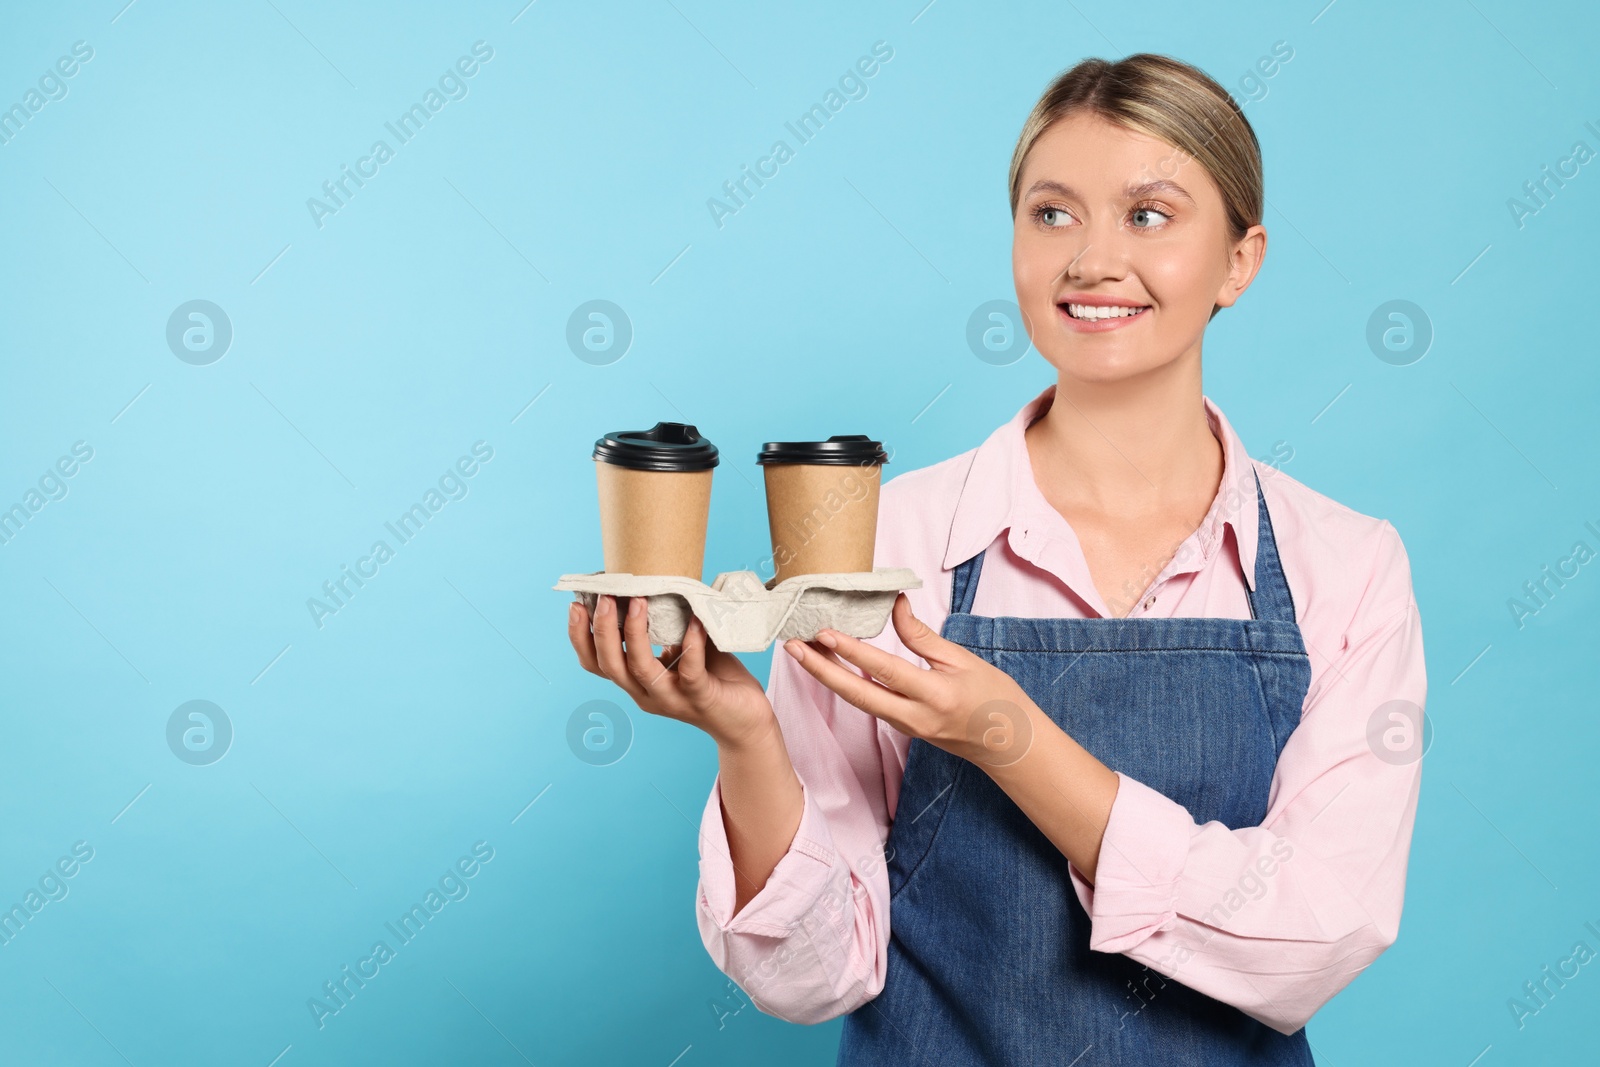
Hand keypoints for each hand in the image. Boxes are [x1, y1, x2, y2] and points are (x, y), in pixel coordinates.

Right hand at [568, 595, 777, 749]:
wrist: (747, 722)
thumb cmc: (714, 679)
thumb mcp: (684, 649)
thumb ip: (669, 625)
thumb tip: (661, 581)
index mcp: (637, 682)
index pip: (596, 664)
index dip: (581, 637)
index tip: (577, 604)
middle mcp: (647, 693)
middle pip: (610, 665)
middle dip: (602, 630)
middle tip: (604, 597)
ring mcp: (672, 698)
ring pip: (640, 669)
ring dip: (634, 634)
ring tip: (637, 601)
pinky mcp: (701, 699)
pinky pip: (690, 672)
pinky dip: (691, 644)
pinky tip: (694, 620)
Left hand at [783, 592, 1039, 767]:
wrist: (1010, 745)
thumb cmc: (995, 698)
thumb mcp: (964, 660)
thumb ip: (924, 637)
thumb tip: (896, 606)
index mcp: (936, 695)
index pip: (885, 670)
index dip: (852, 652)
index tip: (824, 634)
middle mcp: (916, 716)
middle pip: (858, 694)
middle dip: (821, 671)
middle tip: (792, 647)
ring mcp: (907, 728)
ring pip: (859, 701)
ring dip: (829, 677)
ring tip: (803, 652)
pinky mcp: (904, 730)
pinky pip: (870, 705)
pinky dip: (848, 686)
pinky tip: (833, 668)